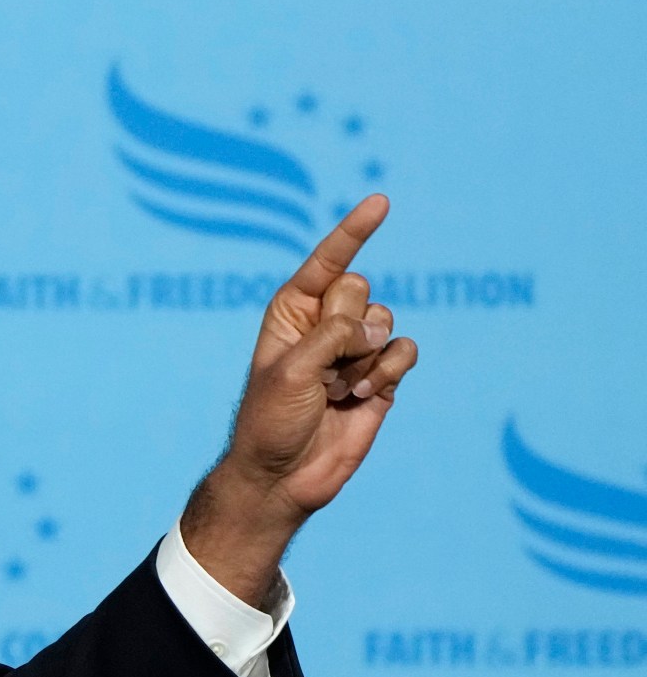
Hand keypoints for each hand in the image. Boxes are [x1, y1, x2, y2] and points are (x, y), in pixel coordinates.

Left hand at [182, 195, 423, 601]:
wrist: (284, 475)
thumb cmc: (272, 419)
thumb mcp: (292, 368)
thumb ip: (332, 333)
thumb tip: (373, 324)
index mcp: (291, 310)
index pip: (328, 262)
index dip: (354, 231)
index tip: (382, 201)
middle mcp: (325, 323)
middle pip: (361, 292)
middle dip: (347, 330)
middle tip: (321, 369)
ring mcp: (355, 349)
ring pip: (387, 322)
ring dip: (365, 360)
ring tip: (335, 391)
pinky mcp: (381, 375)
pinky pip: (406, 351)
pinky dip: (388, 373)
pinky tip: (362, 397)